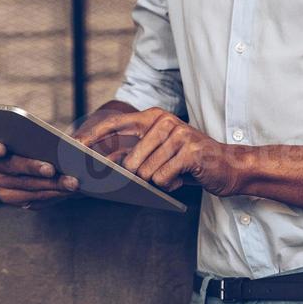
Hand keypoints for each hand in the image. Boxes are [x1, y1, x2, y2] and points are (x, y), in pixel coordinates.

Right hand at [0, 133, 80, 209]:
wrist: (48, 153)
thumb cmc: (41, 135)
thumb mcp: (44, 129)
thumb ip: (48, 131)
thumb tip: (78, 143)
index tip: (2, 148)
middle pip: (6, 167)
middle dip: (30, 167)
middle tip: (50, 168)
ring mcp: (1, 185)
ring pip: (22, 186)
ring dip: (49, 184)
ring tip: (71, 181)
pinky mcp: (16, 198)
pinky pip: (33, 199)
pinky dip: (53, 193)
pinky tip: (69, 188)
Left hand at [74, 108, 244, 196]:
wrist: (228, 167)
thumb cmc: (188, 163)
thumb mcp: (158, 154)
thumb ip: (134, 154)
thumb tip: (101, 166)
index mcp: (153, 117)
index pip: (115, 124)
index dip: (93, 135)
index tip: (74, 146)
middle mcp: (164, 120)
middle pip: (130, 160)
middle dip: (138, 178)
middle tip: (156, 178)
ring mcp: (178, 133)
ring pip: (146, 173)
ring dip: (158, 182)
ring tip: (174, 176)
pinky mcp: (190, 150)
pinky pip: (163, 178)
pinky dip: (170, 186)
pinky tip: (181, 179)